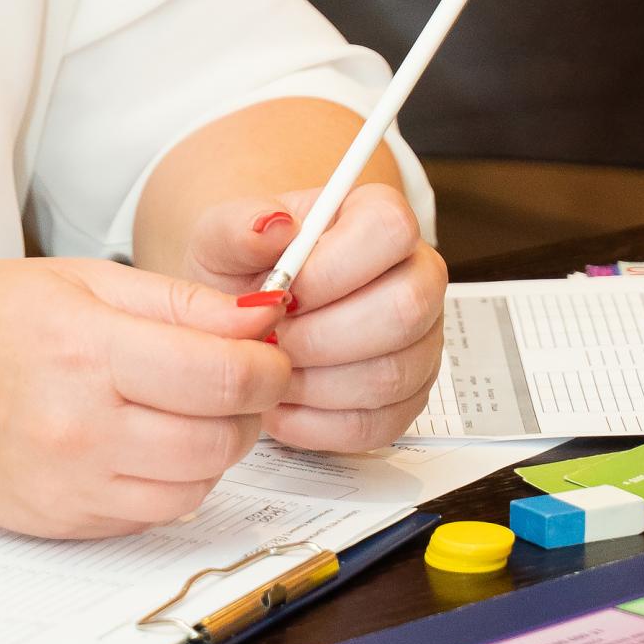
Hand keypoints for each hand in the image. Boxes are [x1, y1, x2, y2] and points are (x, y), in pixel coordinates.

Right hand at [0, 257, 290, 539]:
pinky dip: (175, 479)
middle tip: (236, 376)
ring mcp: (73, 484)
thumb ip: (174, 302)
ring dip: (217, 447)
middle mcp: (81, 424)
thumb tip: (262, 317)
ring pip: (200, 484)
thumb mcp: (75, 278)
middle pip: (222, 437)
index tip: (268, 348)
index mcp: (84, 346)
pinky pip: (158, 512)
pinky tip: (148, 440)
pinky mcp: (68, 522)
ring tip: (189, 407)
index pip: (222, 375)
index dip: (267, 364)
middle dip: (250, 405)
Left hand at [184, 185, 446, 453]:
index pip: (391, 230)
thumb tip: (274, 225)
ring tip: (269, 371)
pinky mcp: (408, 400)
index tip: (284, 293)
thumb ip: (240, 227)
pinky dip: (318, 423)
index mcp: (379, 218)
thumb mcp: (222, 238)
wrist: (248, 317)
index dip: (336, 267)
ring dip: (315, 383)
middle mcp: (416, 277)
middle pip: (404, 310)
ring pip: (390, 375)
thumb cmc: (244, 270)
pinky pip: (378, 424)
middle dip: (323, 336)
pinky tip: (280, 404)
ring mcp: (420, 343)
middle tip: (271, 342)